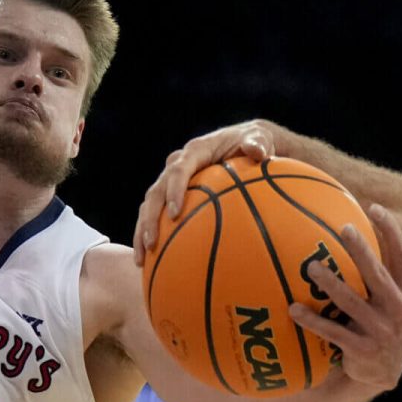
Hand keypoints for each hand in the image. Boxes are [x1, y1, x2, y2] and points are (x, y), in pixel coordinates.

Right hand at [133, 120, 275, 253]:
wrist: (245, 142)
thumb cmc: (254, 142)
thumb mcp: (259, 139)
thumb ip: (258, 144)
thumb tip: (257, 151)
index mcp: (196, 151)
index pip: (179, 170)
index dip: (174, 190)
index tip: (174, 214)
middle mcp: (178, 165)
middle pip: (156, 191)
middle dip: (150, 218)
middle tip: (152, 242)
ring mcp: (173, 181)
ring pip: (149, 206)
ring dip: (143, 231)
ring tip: (142, 259)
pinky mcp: (173, 194)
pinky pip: (158, 215)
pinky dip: (152, 236)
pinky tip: (152, 262)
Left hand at [292, 204, 401, 391]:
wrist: (386, 374)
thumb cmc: (391, 323)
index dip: (391, 232)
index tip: (373, 209)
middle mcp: (400, 309)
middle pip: (378, 275)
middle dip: (362, 251)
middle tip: (344, 229)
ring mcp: (382, 331)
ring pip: (352, 302)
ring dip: (330, 283)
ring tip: (311, 268)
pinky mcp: (363, 350)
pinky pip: (333, 332)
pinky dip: (313, 321)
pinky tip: (293, 310)